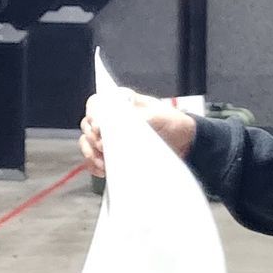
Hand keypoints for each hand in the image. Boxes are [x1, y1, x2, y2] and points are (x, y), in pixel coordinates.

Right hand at [80, 89, 195, 177]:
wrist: (184, 142)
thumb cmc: (173, 123)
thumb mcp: (159, 116)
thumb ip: (138, 118)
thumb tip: (115, 125)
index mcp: (121, 102)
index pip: (95, 104)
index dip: (94, 117)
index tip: (99, 130)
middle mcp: (112, 118)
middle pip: (87, 125)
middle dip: (93, 138)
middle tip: (104, 148)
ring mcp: (110, 137)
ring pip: (87, 143)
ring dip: (92, 154)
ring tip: (104, 162)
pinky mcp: (112, 154)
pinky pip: (94, 160)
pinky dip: (95, 166)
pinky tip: (104, 170)